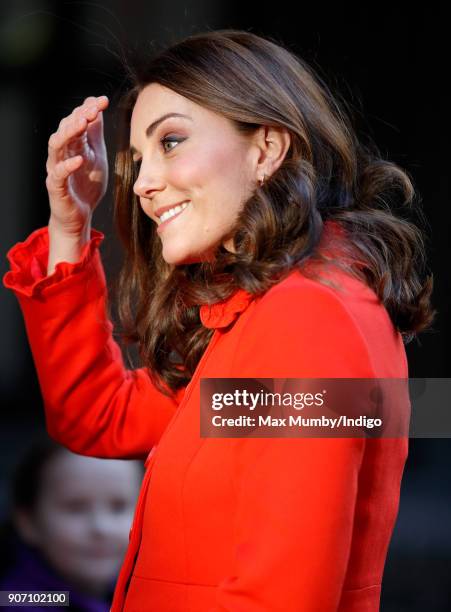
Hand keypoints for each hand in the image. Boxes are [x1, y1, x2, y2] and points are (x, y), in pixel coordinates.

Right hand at [46, 95, 108, 236]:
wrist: (80, 216)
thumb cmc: (87, 185)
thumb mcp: (97, 156)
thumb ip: (95, 134)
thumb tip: (97, 108)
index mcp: (72, 145)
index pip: (77, 120)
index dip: (88, 109)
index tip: (103, 100)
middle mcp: (62, 153)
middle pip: (65, 129)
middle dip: (79, 116)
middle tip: (94, 109)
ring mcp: (56, 169)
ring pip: (57, 146)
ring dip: (69, 133)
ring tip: (83, 124)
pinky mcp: (56, 187)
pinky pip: (58, 174)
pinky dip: (68, 166)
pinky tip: (80, 160)